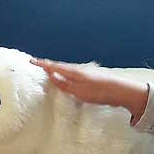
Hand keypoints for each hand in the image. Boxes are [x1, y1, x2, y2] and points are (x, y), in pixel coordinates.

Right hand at [30, 59, 149, 121]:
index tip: (31, 61)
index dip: (42, 64)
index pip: (54, 66)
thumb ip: (64, 84)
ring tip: (50, 72)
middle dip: (49, 66)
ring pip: (68, 70)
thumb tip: (51, 75)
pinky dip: (67, 75)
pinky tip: (69, 79)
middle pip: (61, 66)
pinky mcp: (92, 78)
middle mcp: (80, 69)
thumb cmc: (100, 92)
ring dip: (58, 70)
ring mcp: (87, 73)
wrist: (122, 91)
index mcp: (74, 71)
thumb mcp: (79, 91)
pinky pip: (75, 75)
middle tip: (38, 65)